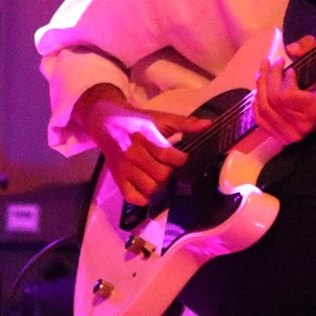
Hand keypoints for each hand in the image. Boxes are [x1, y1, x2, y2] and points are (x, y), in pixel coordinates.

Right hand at [77, 90, 209, 207]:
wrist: (107, 123)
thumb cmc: (138, 121)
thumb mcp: (161, 118)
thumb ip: (185, 123)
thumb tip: (208, 124)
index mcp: (145, 136)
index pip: (168, 155)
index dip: (180, 159)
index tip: (181, 157)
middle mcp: (133, 153)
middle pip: (161, 174)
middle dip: (170, 172)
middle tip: (169, 166)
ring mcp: (124, 168)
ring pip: (150, 187)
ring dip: (159, 185)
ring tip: (159, 175)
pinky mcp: (117, 178)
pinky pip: (133, 197)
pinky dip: (143, 198)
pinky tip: (148, 188)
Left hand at [251, 35, 315, 148]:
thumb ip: (310, 48)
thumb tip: (290, 48)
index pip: (286, 96)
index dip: (282, 79)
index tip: (290, 69)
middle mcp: (303, 126)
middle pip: (272, 100)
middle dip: (268, 77)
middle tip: (272, 63)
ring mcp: (292, 135)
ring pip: (264, 109)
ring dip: (259, 87)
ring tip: (264, 72)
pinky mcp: (284, 138)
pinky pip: (261, 121)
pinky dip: (256, 104)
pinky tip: (259, 90)